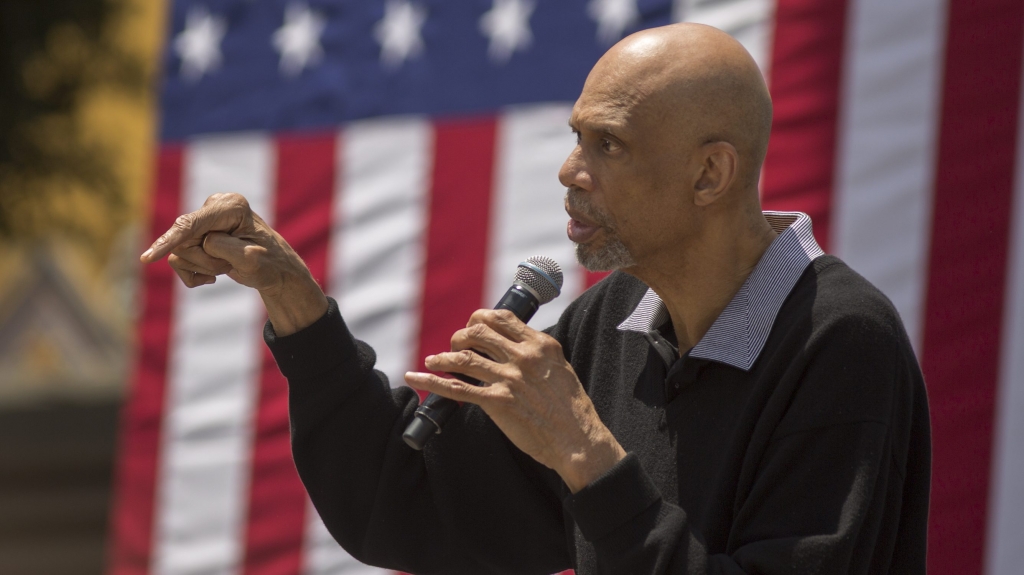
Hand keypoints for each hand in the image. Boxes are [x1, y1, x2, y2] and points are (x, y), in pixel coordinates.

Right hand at [140, 193, 326, 335]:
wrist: (275, 270)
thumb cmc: (269, 264)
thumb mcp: (251, 258)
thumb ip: (223, 247)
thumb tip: (200, 242)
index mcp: (231, 206)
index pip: (192, 224)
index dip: (170, 241)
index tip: (148, 258)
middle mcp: (214, 208)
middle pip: (184, 242)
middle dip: (205, 262)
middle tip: (229, 267)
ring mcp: (203, 221)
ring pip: (179, 253)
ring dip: (204, 268)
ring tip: (227, 266)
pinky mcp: (195, 236)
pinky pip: (178, 260)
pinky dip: (194, 275)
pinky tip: (213, 275)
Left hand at [404, 309, 625, 492]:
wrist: (577, 439)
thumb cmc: (570, 407)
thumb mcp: (558, 367)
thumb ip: (535, 353)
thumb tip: (511, 346)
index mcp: (540, 344)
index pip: (501, 317)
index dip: (480, 318)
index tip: (472, 326)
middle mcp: (523, 356)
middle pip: (478, 331)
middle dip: (460, 335)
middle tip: (456, 345)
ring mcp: (509, 378)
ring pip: (464, 357)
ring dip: (443, 356)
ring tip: (434, 360)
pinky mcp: (498, 402)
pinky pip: (457, 388)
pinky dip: (431, 381)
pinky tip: (416, 377)